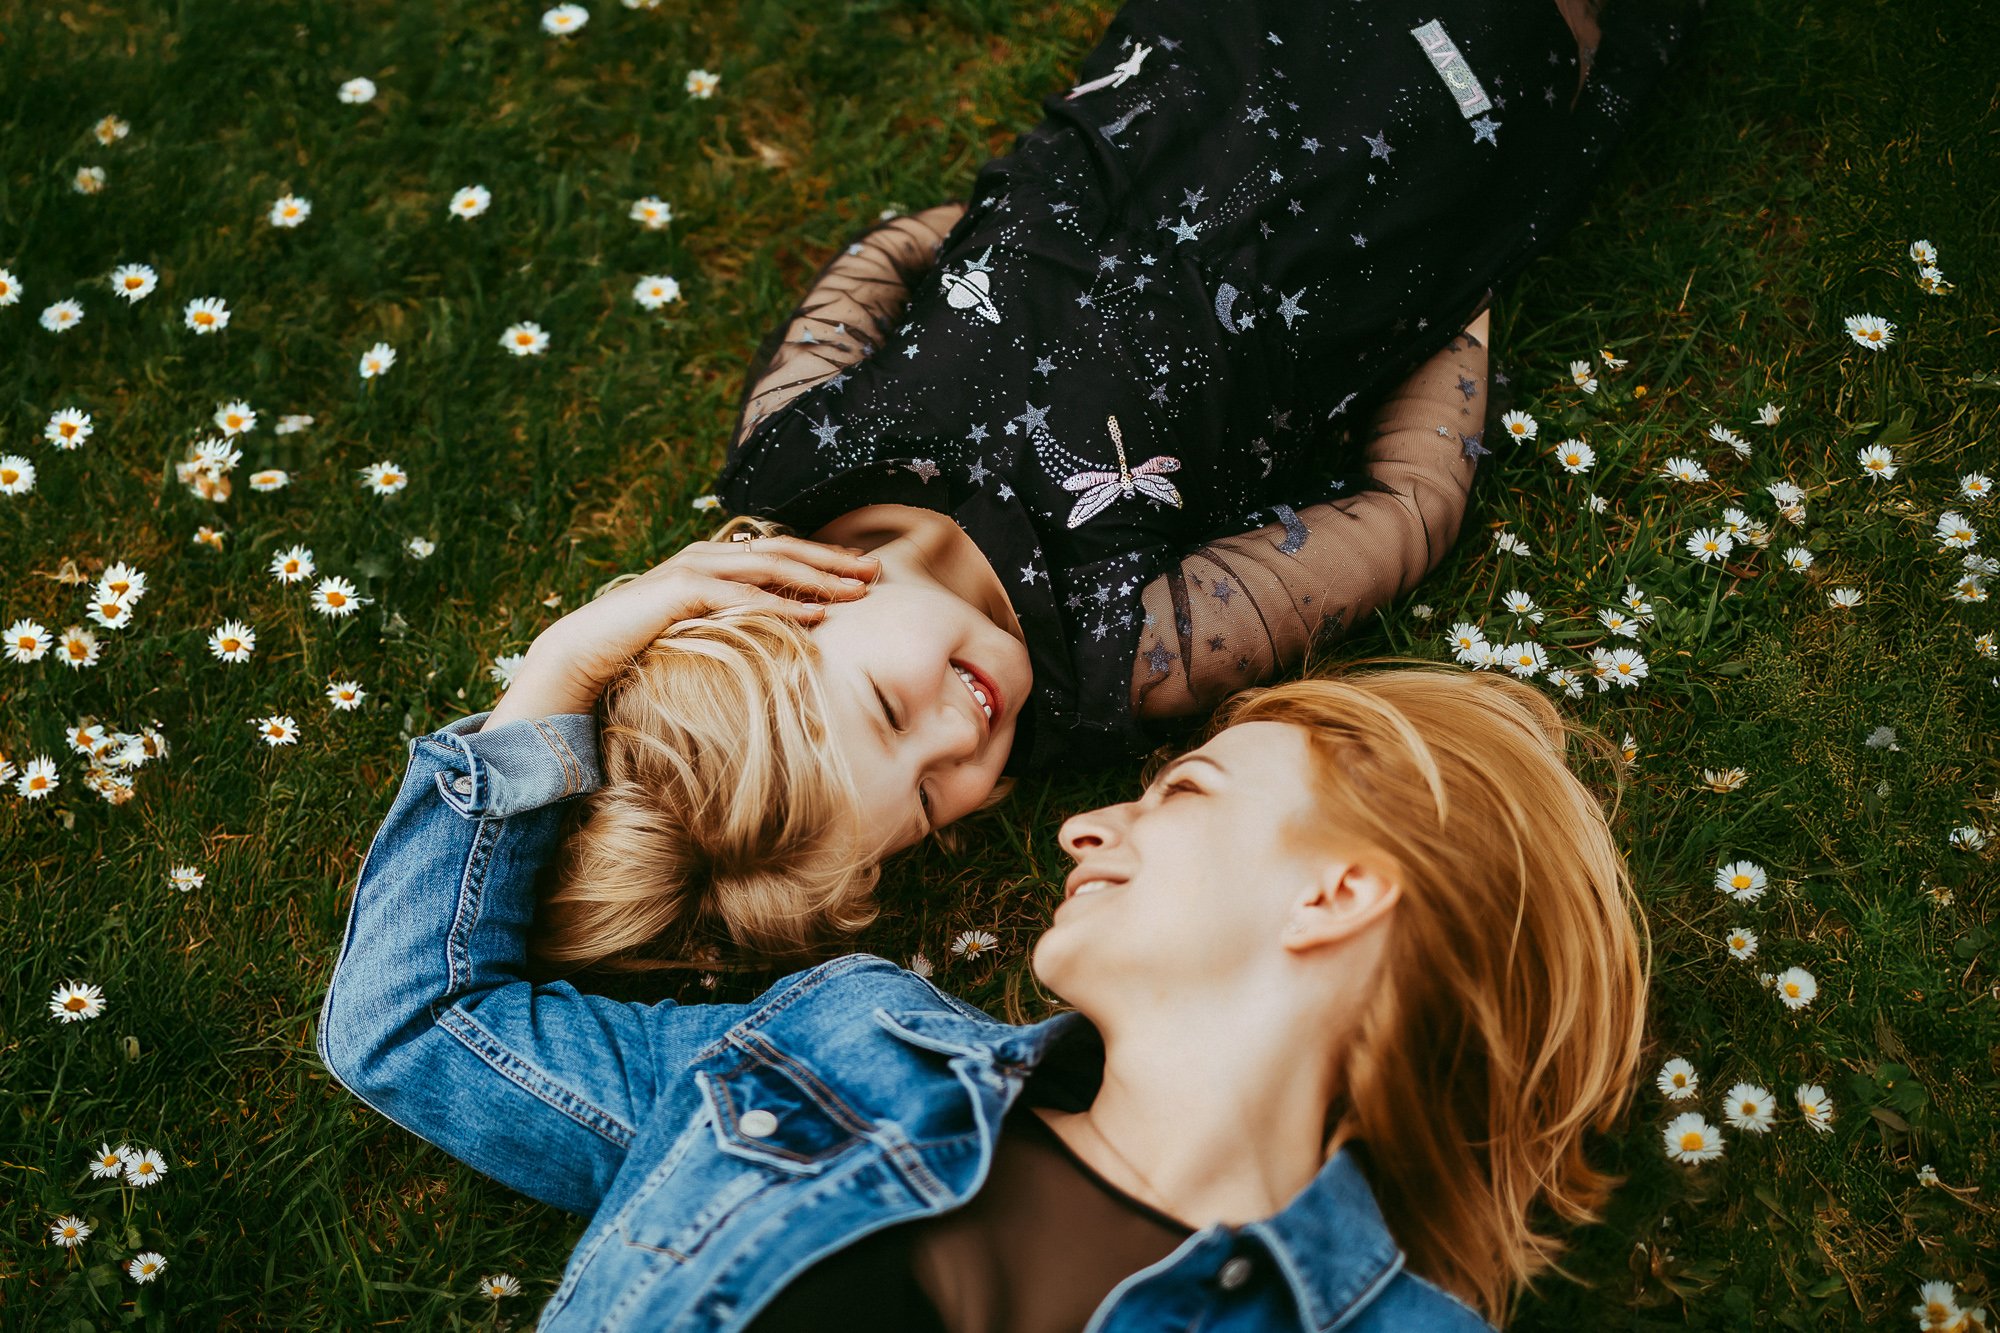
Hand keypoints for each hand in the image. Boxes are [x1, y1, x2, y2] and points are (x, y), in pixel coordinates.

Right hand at [484, 535, 878, 726]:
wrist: (584, 653)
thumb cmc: (641, 647)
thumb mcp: (699, 629)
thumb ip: (732, 620)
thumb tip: (780, 632)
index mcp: (714, 560)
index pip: (780, 552)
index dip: (824, 559)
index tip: (863, 572)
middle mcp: (707, 555)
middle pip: (784, 551)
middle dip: (832, 561)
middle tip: (874, 573)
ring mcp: (694, 567)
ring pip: (770, 566)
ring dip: (818, 579)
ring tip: (856, 593)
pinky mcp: (681, 589)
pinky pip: (743, 596)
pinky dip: (782, 605)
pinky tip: (815, 618)